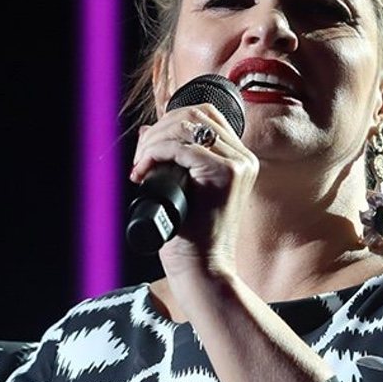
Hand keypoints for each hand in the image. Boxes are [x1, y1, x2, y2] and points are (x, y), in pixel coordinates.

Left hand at [129, 101, 256, 279]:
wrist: (203, 268)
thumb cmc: (190, 236)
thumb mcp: (181, 189)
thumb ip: (172, 159)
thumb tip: (146, 131)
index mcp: (237, 159)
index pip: (204, 115)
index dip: (169, 124)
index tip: (148, 152)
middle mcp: (243, 157)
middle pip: (194, 113)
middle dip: (158, 130)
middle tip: (140, 160)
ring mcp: (237, 164)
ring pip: (186, 125)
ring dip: (153, 141)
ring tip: (140, 167)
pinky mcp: (224, 174)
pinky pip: (180, 147)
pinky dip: (155, 154)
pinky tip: (143, 173)